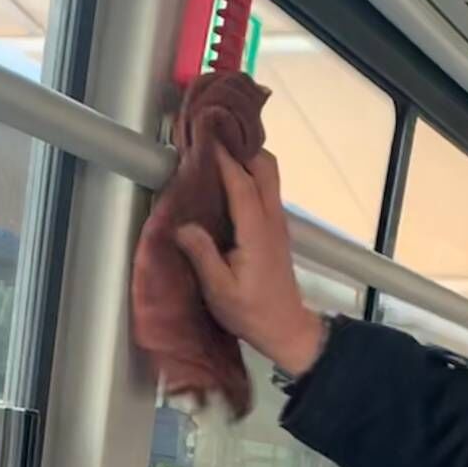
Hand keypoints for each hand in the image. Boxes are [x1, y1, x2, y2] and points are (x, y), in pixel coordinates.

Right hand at [174, 149, 327, 376]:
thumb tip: (182, 226)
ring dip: (246, 159)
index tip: (204, 139)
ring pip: (268, 175)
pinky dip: (249, 175)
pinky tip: (225, 181)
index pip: (242, 183)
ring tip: (215, 155)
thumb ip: (202, 255)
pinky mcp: (275, 227)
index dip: (223, 159)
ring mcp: (277, 221)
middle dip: (242, 147)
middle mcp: (272, 219)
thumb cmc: (251, 312)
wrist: (285, 328)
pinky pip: (265, 189)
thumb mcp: (219, 290)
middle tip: (212, 140)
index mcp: (257, 231)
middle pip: (265, 166)